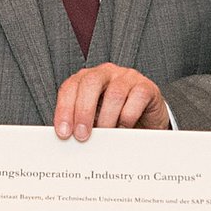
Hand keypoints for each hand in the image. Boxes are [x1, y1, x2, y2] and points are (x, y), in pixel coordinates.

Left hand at [54, 63, 169, 139]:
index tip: (64, 133)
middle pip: (90, 83)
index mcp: (87, 78)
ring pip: (114, 93)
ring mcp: (127, 77)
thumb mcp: (93, 119)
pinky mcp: (146, 87)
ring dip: (106, 118)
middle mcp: (106, 73)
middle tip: (82, 136)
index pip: (70, 87)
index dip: (64, 109)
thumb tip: (68, 137)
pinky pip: (136, 99)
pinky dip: (127, 118)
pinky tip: (123, 129)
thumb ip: (80, 123)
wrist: (146, 121)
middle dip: (83, 111)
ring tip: (105, 136)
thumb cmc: (115, 119)